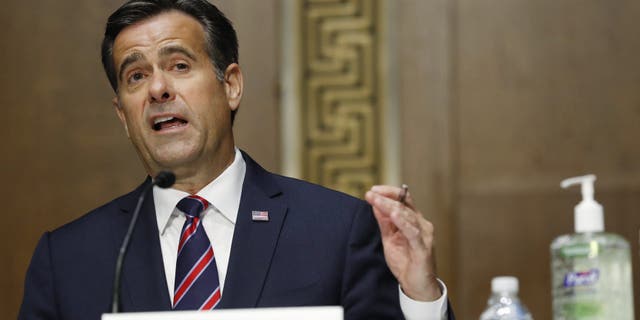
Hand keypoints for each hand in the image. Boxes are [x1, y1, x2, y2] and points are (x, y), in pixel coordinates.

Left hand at [365, 185, 440, 300]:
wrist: (417, 286)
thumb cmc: (406, 262)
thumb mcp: (390, 239)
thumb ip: (384, 222)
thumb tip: (375, 204)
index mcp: (414, 221)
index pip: (403, 200)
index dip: (389, 193)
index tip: (373, 190)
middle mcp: (422, 225)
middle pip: (403, 206)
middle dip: (385, 198)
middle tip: (370, 194)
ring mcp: (424, 235)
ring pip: (407, 216)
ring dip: (390, 207)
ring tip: (378, 200)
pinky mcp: (423, 248)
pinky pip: (413, 232)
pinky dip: (403, 222)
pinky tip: (393, 215)